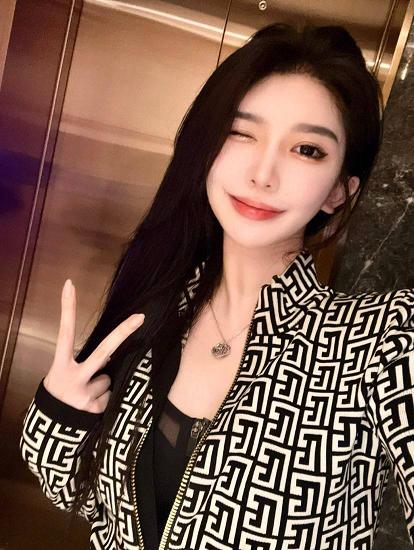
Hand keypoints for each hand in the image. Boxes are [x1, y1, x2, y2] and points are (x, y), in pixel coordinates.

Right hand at [43, 279, 144, 413]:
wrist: (49, 430)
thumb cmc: (61, 393)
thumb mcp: (63, 375)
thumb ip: (84, 362)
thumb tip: (113, 354)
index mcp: (61, 364)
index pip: (65, 332)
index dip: (67, 308)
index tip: (70, 284)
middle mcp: (72, 376)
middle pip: (103, 351)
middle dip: (123, 333)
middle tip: (141, 317)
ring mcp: (84, 394)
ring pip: (108, 380)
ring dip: (102, 386)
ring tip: (86, 396)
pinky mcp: (94, 408)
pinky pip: (110, 397)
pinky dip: (104, 400)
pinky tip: (91, 406)